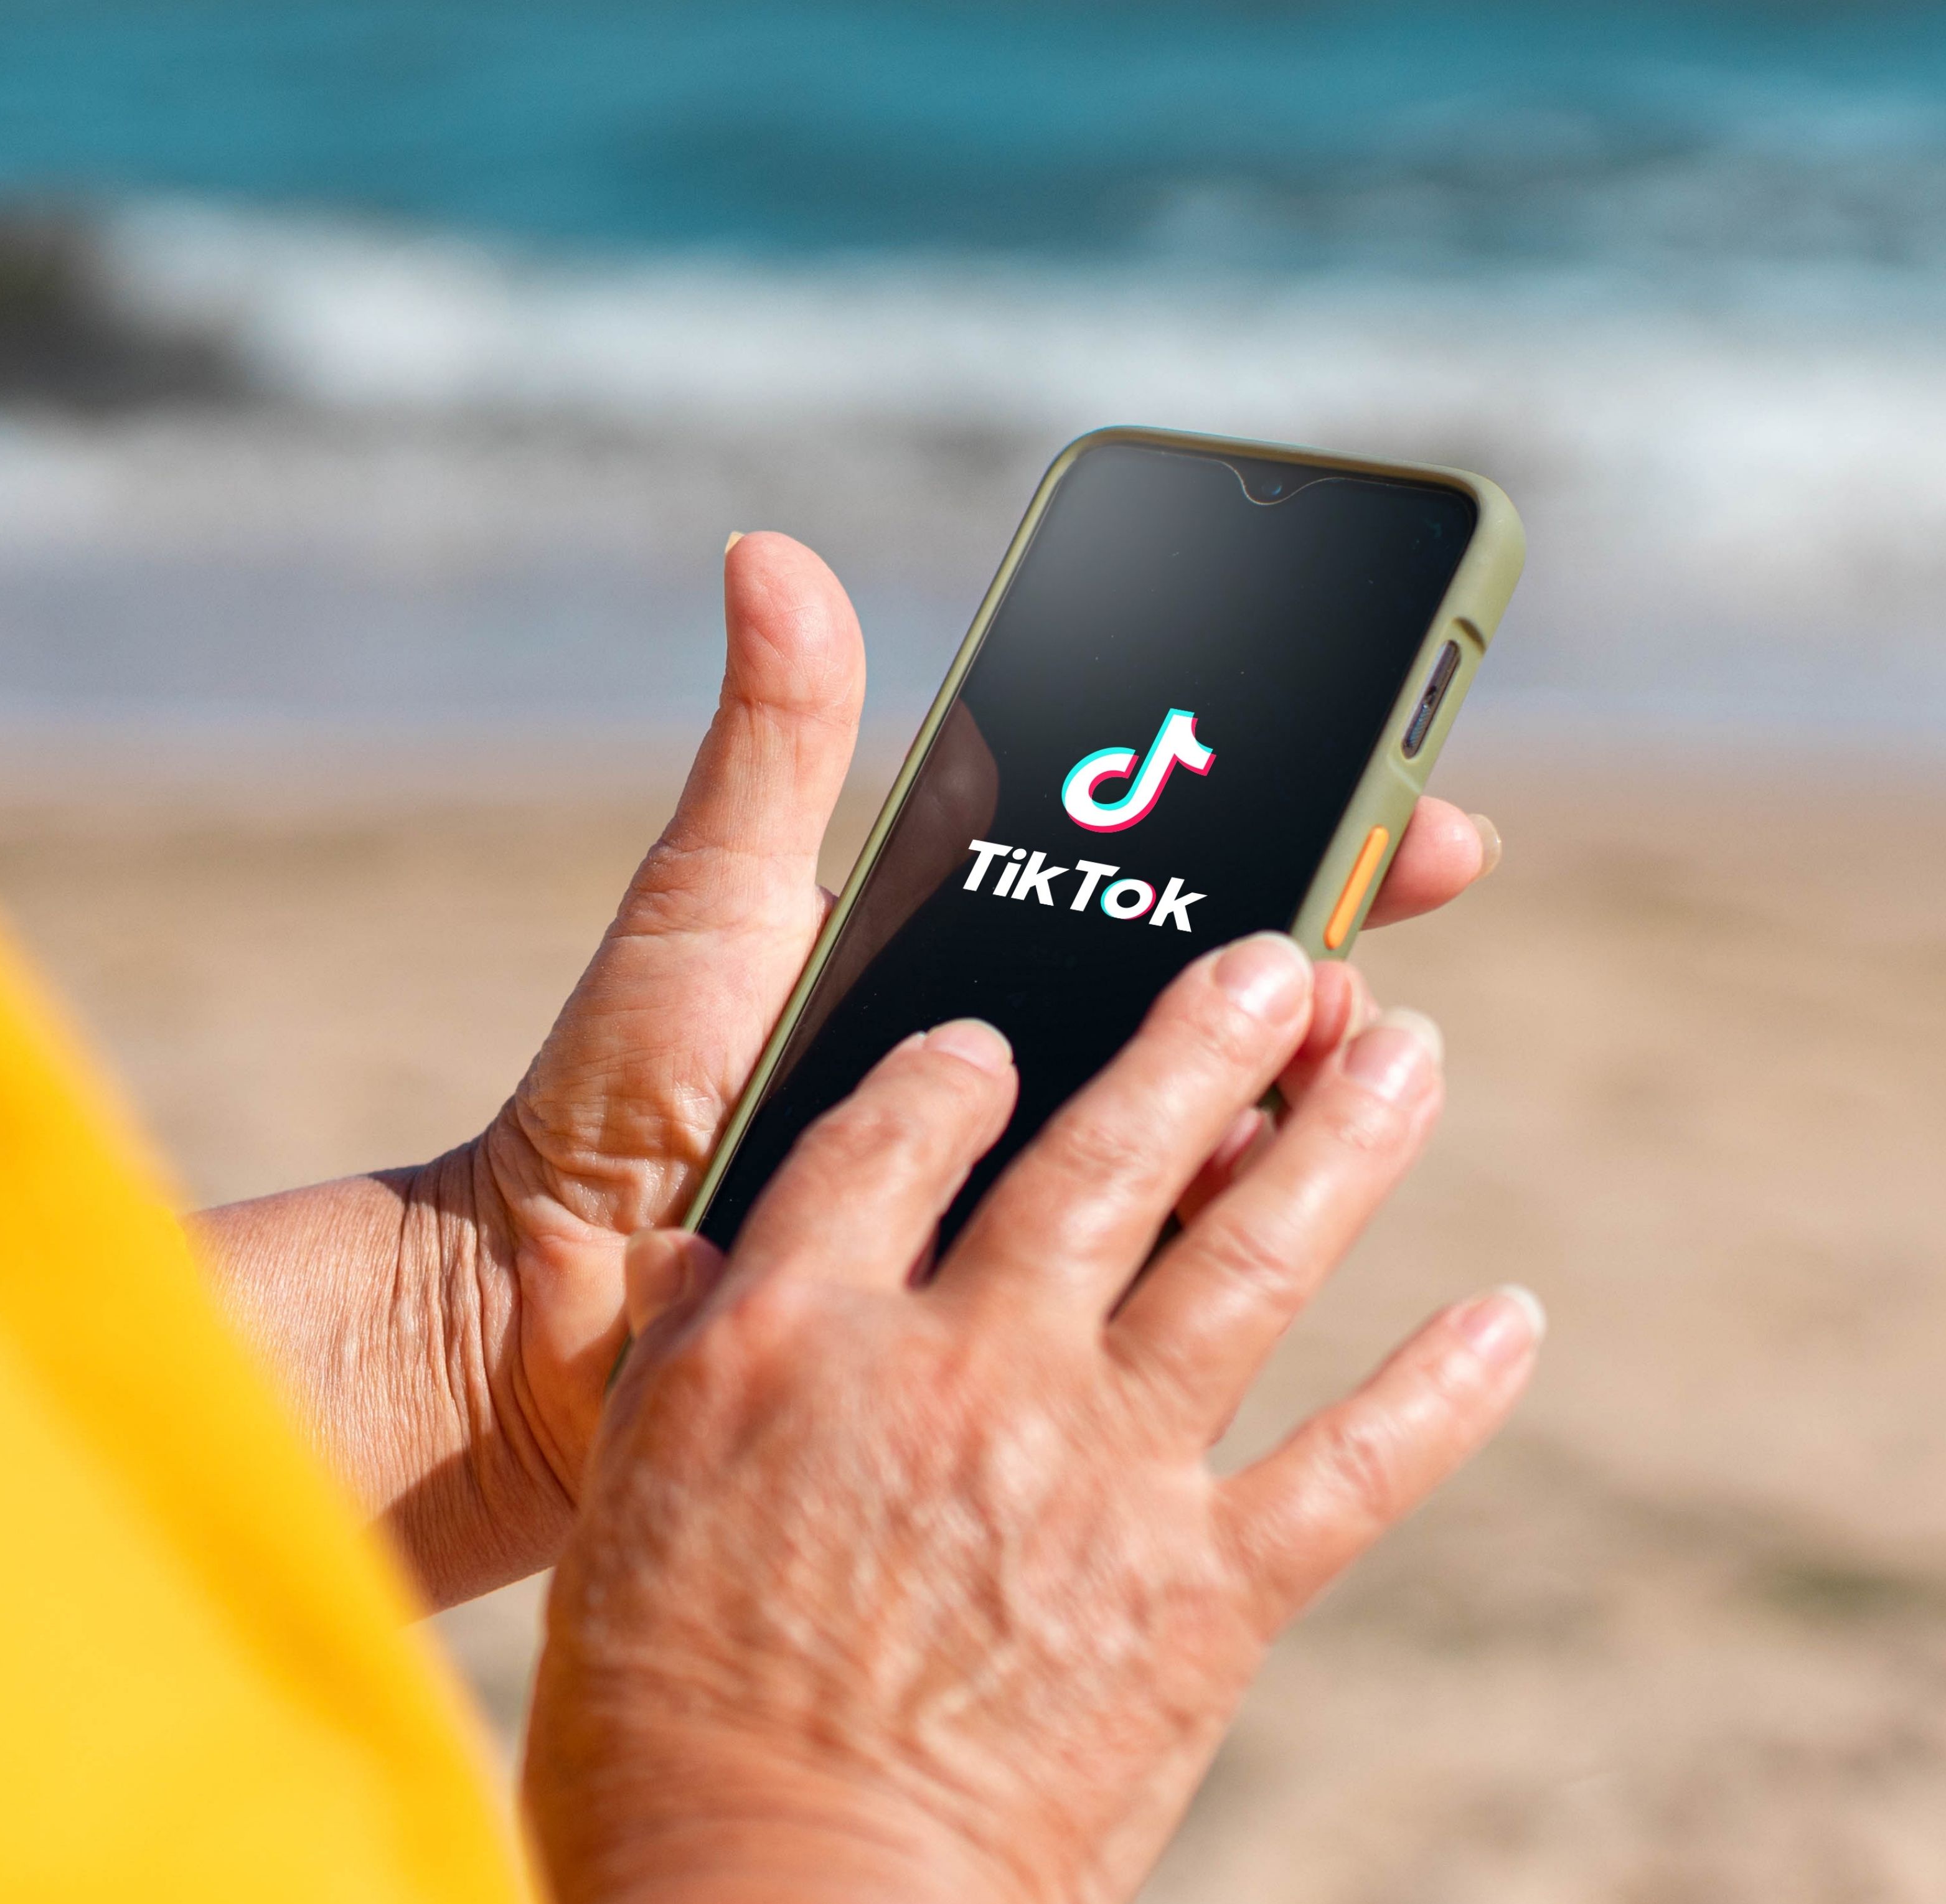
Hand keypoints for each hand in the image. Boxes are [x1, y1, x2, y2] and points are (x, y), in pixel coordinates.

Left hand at [196, 536, 1504, 1606]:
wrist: (538, 1298)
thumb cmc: (616, 1095)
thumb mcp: (711, 904)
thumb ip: (778, 745)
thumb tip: (770, 554)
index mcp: (975, 962)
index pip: (1172, 880)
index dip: (1306, 827)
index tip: (1407, 788)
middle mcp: (1022, 1073)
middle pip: (1219, 998)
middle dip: (1325, 950)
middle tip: (1356, 930)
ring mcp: (1024, 1192)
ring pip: (1207, 1124)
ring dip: (1295, 1078)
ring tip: (1336, 1031)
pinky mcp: (1010, 1308)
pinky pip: (1145, 1263)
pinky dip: (1219, 1214)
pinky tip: (1262, 1170)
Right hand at [525, 935, 1540, 1903]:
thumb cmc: (666, 1738)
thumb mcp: (633, 1512)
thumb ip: (688, 1375)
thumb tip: (708, 1271)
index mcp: (797, 1337)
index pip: (889, 1139)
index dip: (955, 1069)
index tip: (1000, 1035)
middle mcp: (961, 1366)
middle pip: (1099, 1158)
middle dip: (1199, 1045)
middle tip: (1278, 965)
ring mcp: (1098, 1471)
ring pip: (1249, 1259)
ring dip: (1342, 1145)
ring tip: (1406, 1057)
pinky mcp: (1208, 1592)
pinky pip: (1354, 1464)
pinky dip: (1440, 1389)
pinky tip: (1508, 1319)